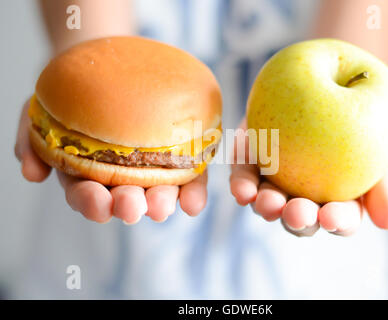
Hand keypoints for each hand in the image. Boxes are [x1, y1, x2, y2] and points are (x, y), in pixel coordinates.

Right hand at [15, 99, 207, 223]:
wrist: (104, 67)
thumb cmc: (71, 96)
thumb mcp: (40, 111)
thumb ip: (31, 141)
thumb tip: (31, 174)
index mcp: (87, 174)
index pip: (86, 195)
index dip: (91, 203)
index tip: (98, 204)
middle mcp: (120, 176)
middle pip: (125, 198)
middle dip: (129, 206)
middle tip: (133, 207)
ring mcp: (150, 168)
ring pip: (158, 190)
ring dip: (162, 202)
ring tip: (164, 205)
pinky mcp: (178, 155)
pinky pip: (188, 175)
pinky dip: (192, 192)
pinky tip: (194, 203)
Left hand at [229, 118, 387, 236]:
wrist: (333, 83)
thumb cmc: (362, 122)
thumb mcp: (381, 148)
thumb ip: (384, 184)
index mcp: (338, 201)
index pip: (340, 220)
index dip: (336, 221)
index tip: (332, 217)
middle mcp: (305, 197)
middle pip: (300, 218)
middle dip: (297, 219)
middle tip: (296, 213)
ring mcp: (277, 181)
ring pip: (269, 202)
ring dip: (266, 206)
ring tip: (266, 202)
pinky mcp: (253, 162)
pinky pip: (244, 177)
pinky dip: (242, 185)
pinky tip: (242, 189)